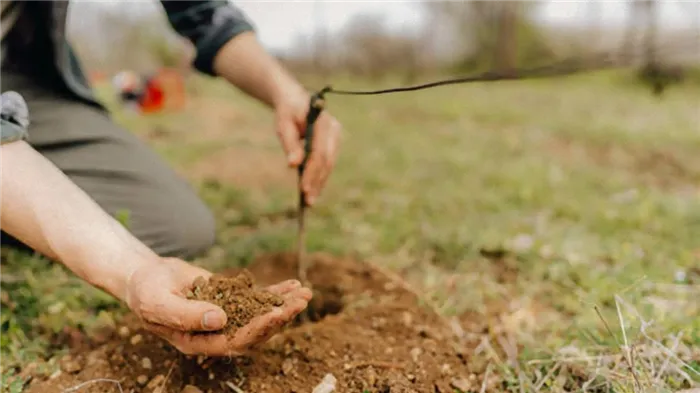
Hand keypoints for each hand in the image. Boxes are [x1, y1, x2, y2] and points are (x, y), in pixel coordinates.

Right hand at [124, 257, 311, 355]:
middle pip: (255, 331)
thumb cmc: (147, 292)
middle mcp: (217, 334)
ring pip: (261, 315)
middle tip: (300, 303)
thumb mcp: (158, 303)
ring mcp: (227, 317)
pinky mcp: (232, 301)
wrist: (146, 277)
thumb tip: (219, 319)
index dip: (257, 330)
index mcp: (199, 343)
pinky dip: (276, 293)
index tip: (276, 315)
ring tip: (305, 294)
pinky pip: (257, 299)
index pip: (234, 342)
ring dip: (284, 306)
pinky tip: (293, 284)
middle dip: (279, 318)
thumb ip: (186, 315)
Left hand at [275, 91, 341, 205]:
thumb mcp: (283, 125)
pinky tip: (313, 190)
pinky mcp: (333, 143)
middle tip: (308, 201)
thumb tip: (293, 165)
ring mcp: (336, 137)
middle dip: (317, 182)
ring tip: (309, 201)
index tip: (303, 189)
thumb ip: (289, 144)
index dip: (312, 172)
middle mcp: (334, 130)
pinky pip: (328, 162)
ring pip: (329, 164)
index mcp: (322, 122)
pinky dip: (320, 176)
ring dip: (319, 183)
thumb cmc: (287, 112)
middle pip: (327, 161)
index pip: (319, 153)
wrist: (295, 100)